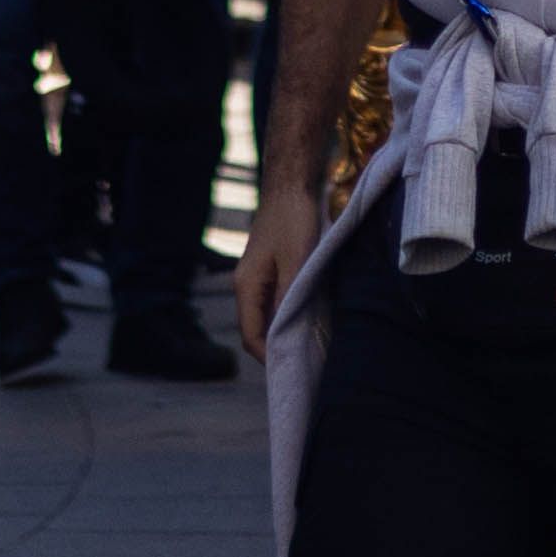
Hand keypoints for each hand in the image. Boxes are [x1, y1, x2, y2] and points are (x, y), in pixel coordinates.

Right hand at [233, 177, 319, 352]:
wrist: (292, 185)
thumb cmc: (293, 219)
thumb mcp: (295, 260)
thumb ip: (288, 296)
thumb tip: (285, 332)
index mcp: (247, 286)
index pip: (251, 335)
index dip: (269, 357)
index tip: (292, 371)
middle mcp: (247, 286)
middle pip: (256, 330)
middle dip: (276, 349)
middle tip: (304, 365)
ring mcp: (257, 279)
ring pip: (266, 317)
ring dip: (283, 333)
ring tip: (308, 349)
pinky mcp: (270, 271)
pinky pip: (274, 303)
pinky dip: (287, 316)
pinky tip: (308, 320)